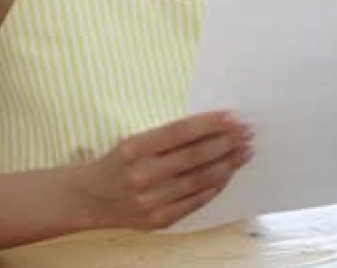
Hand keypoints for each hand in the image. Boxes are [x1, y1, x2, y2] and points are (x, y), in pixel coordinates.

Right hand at [75, 111, 253, 229]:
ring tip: (244, 152)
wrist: (89, 198)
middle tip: (247, 132)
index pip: (180, 132)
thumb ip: (166, 137)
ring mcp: (151, 200)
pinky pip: (193, 202)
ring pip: (198, 180)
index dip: (209, 123)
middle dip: (225, 142)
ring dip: (226, 164)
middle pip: (193, 156)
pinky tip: (227, 175)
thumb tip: (209, 127)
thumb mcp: (133, 139)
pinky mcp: (158, 220)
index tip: (232, 116)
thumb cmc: (116, 162)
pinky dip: (213, 187)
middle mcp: (143, 174)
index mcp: (135, 147)